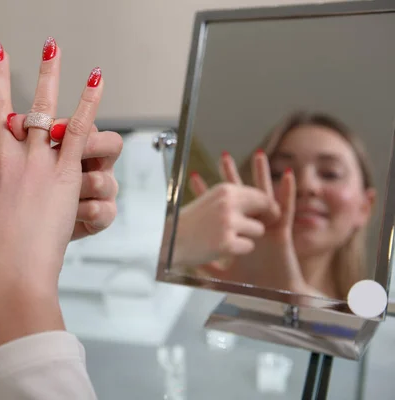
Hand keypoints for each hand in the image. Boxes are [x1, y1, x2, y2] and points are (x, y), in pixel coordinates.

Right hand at [172, 182, 278, 267]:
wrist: (169, 241)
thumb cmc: (190, 222)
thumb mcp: (211, 201)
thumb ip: (234, 199)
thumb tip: (260, 200)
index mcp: (225, 190)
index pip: (260, 194)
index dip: (269, 205)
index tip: (271, 214)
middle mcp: (228, 203)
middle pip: (265, 209)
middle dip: (265, 219)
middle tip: (259, 229)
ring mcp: (227, 223)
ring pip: (258, 230)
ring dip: (249, 236)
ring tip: (230, 238)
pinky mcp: (226, 243)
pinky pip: (248, 246)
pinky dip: (239, 250)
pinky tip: (224, 248)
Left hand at [190, 152, 311, 293]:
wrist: (273, 296)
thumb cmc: (253, 285)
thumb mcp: (223, 274)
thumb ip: (209, 266)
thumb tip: (189, 263)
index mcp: (236, 231)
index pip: (219, 207)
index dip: (207, 192)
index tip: (193, 176)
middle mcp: (252, 224)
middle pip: (241, 194)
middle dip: (231, 175)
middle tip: (223, 156)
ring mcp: (267, 225)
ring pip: (264, 195)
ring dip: (261, 175)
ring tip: (258, 155)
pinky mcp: (282, 231)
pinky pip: (285, 208)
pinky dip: (287, 192)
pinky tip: (287, 175)